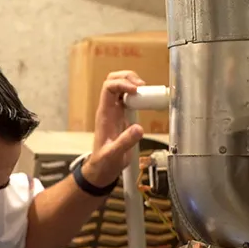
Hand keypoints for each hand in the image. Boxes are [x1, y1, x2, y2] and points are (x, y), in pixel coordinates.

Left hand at [82, 70, 146, 187]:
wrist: (102, 170)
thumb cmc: (104, 163)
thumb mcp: (114, 155)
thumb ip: (125, 142)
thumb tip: (139, 129)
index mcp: (104, 114)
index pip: (109, 88)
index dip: (122, 84)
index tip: (137, 91)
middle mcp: (109, 109)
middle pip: (113, 80)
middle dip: (127, 77)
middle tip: (142, 87)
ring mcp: (115, 111)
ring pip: (120, 87)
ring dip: (132, 83)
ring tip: (145, 91)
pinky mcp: (122, 116)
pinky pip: (128, 98)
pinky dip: (137, 95)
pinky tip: (146, 101)